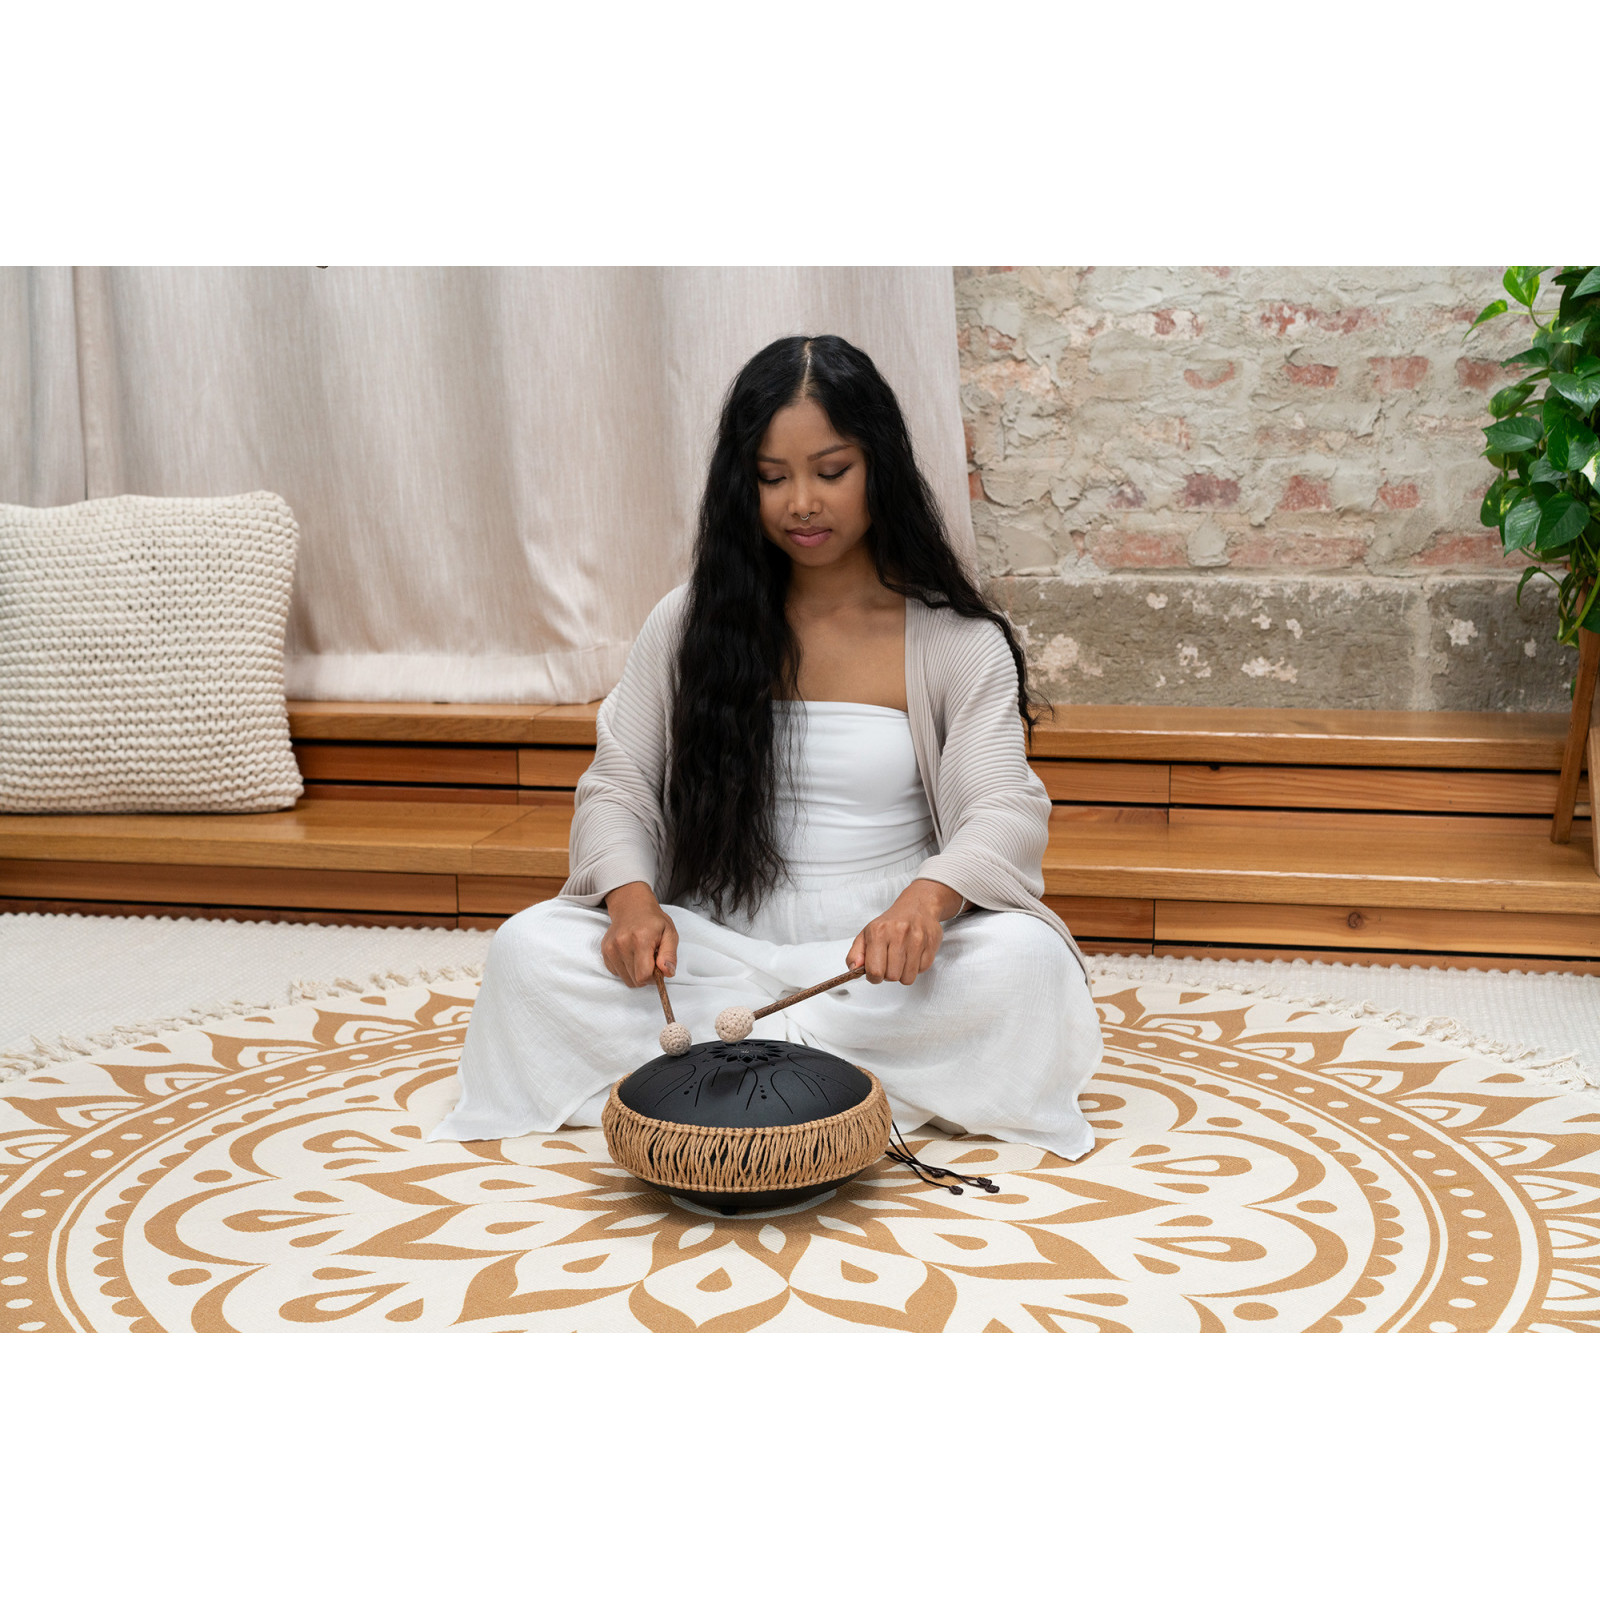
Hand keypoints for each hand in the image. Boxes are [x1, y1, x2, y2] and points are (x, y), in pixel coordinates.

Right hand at [601, 880, 678, 986]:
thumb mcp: (670, 933)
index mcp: (640, 939)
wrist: (632, 906)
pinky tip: (631, 955)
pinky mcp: (605, 951)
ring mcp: (610, 948)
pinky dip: (626, 969)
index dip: (654, 977)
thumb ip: (670, 955)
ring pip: (626, 979)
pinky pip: (617, 973)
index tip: (659, 968)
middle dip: (646, 976)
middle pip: (635, 980)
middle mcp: (622, 944)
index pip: (644, 976)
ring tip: (641, 957)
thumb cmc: (653, 921)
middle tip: (651, 960)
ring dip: (636, 974)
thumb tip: (667, 973)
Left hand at [846, 878, 964, 985]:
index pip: (874, 971)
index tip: (875, 972)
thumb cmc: (890, 924)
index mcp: (878, 932)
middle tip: (890, 963)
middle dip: (889, 974)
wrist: (917, 906)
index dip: (874, 977)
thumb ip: (855, 954)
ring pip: (908, 977)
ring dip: (903, 973)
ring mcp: (917, 938)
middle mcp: (898, 934)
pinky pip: (922, 970)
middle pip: (892, 976)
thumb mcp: (866, 934)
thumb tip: (854, 969)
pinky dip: (916, 967)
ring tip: (901, 959)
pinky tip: (913, 954)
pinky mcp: (931, 943)